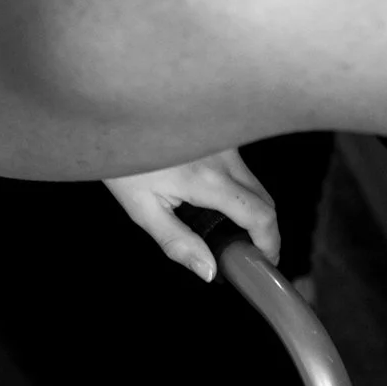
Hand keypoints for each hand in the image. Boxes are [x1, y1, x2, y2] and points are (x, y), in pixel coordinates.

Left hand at [104, 149, 278, 281]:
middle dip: (262, 231)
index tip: (263, 262)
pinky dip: (236, 189)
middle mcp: (225, 156)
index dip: (270, 243)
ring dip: (248, 209)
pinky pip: (240, 167)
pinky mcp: (219, 133)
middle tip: (242, 252)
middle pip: (264, 200)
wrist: (116, 114)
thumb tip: (209, 271)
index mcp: (208, 178)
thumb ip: (178, 242)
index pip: (260, 215)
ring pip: (253, 183)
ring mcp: (225, 141)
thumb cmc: (124, 162)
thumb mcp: (143, 209)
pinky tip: (208, 199)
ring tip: (219, 228)